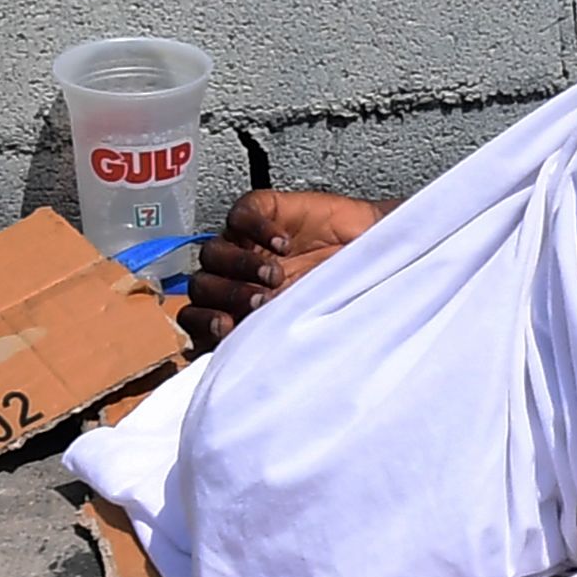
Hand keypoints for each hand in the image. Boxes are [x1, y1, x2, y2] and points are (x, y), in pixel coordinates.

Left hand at [179, 189, 393, 345]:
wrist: (379, 252)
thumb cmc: (346, 292)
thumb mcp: (307, 323)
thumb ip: (270, 338)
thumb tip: (243, 366)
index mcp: (237, 308)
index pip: (196, 318)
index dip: (205, 324)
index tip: (229, 329)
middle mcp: (234, 276)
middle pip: (201, 285)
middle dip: (229, 295)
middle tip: (263, 300)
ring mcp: (245, 242)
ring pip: (214, 251)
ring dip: (241, 265)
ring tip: (277, 272)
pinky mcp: (261, 210)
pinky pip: (241, 215)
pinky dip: (257, 228)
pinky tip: (283, 243)